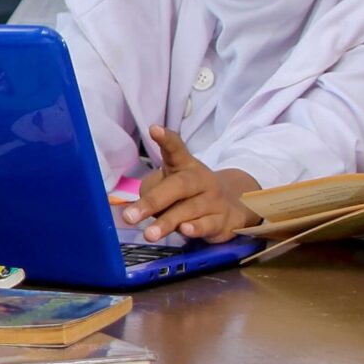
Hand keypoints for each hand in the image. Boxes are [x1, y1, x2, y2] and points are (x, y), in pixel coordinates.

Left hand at [119, 127, 259, 242]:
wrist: (233, 206)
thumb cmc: (190, 194)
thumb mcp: (171, 186)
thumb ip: (153, 192)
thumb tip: (139, 209)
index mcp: (185, 166)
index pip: (176, 149)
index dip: (166, 140)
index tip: (154, 130)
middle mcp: (200, 180)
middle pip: (179, 186)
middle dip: (153, 201)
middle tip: (129, 216)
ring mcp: (214, 200)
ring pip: (190, 209)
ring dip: (167, 222)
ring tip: (150, 234)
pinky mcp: (222, 221)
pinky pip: (208, 225)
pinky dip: (196, 228)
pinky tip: (185, 230)